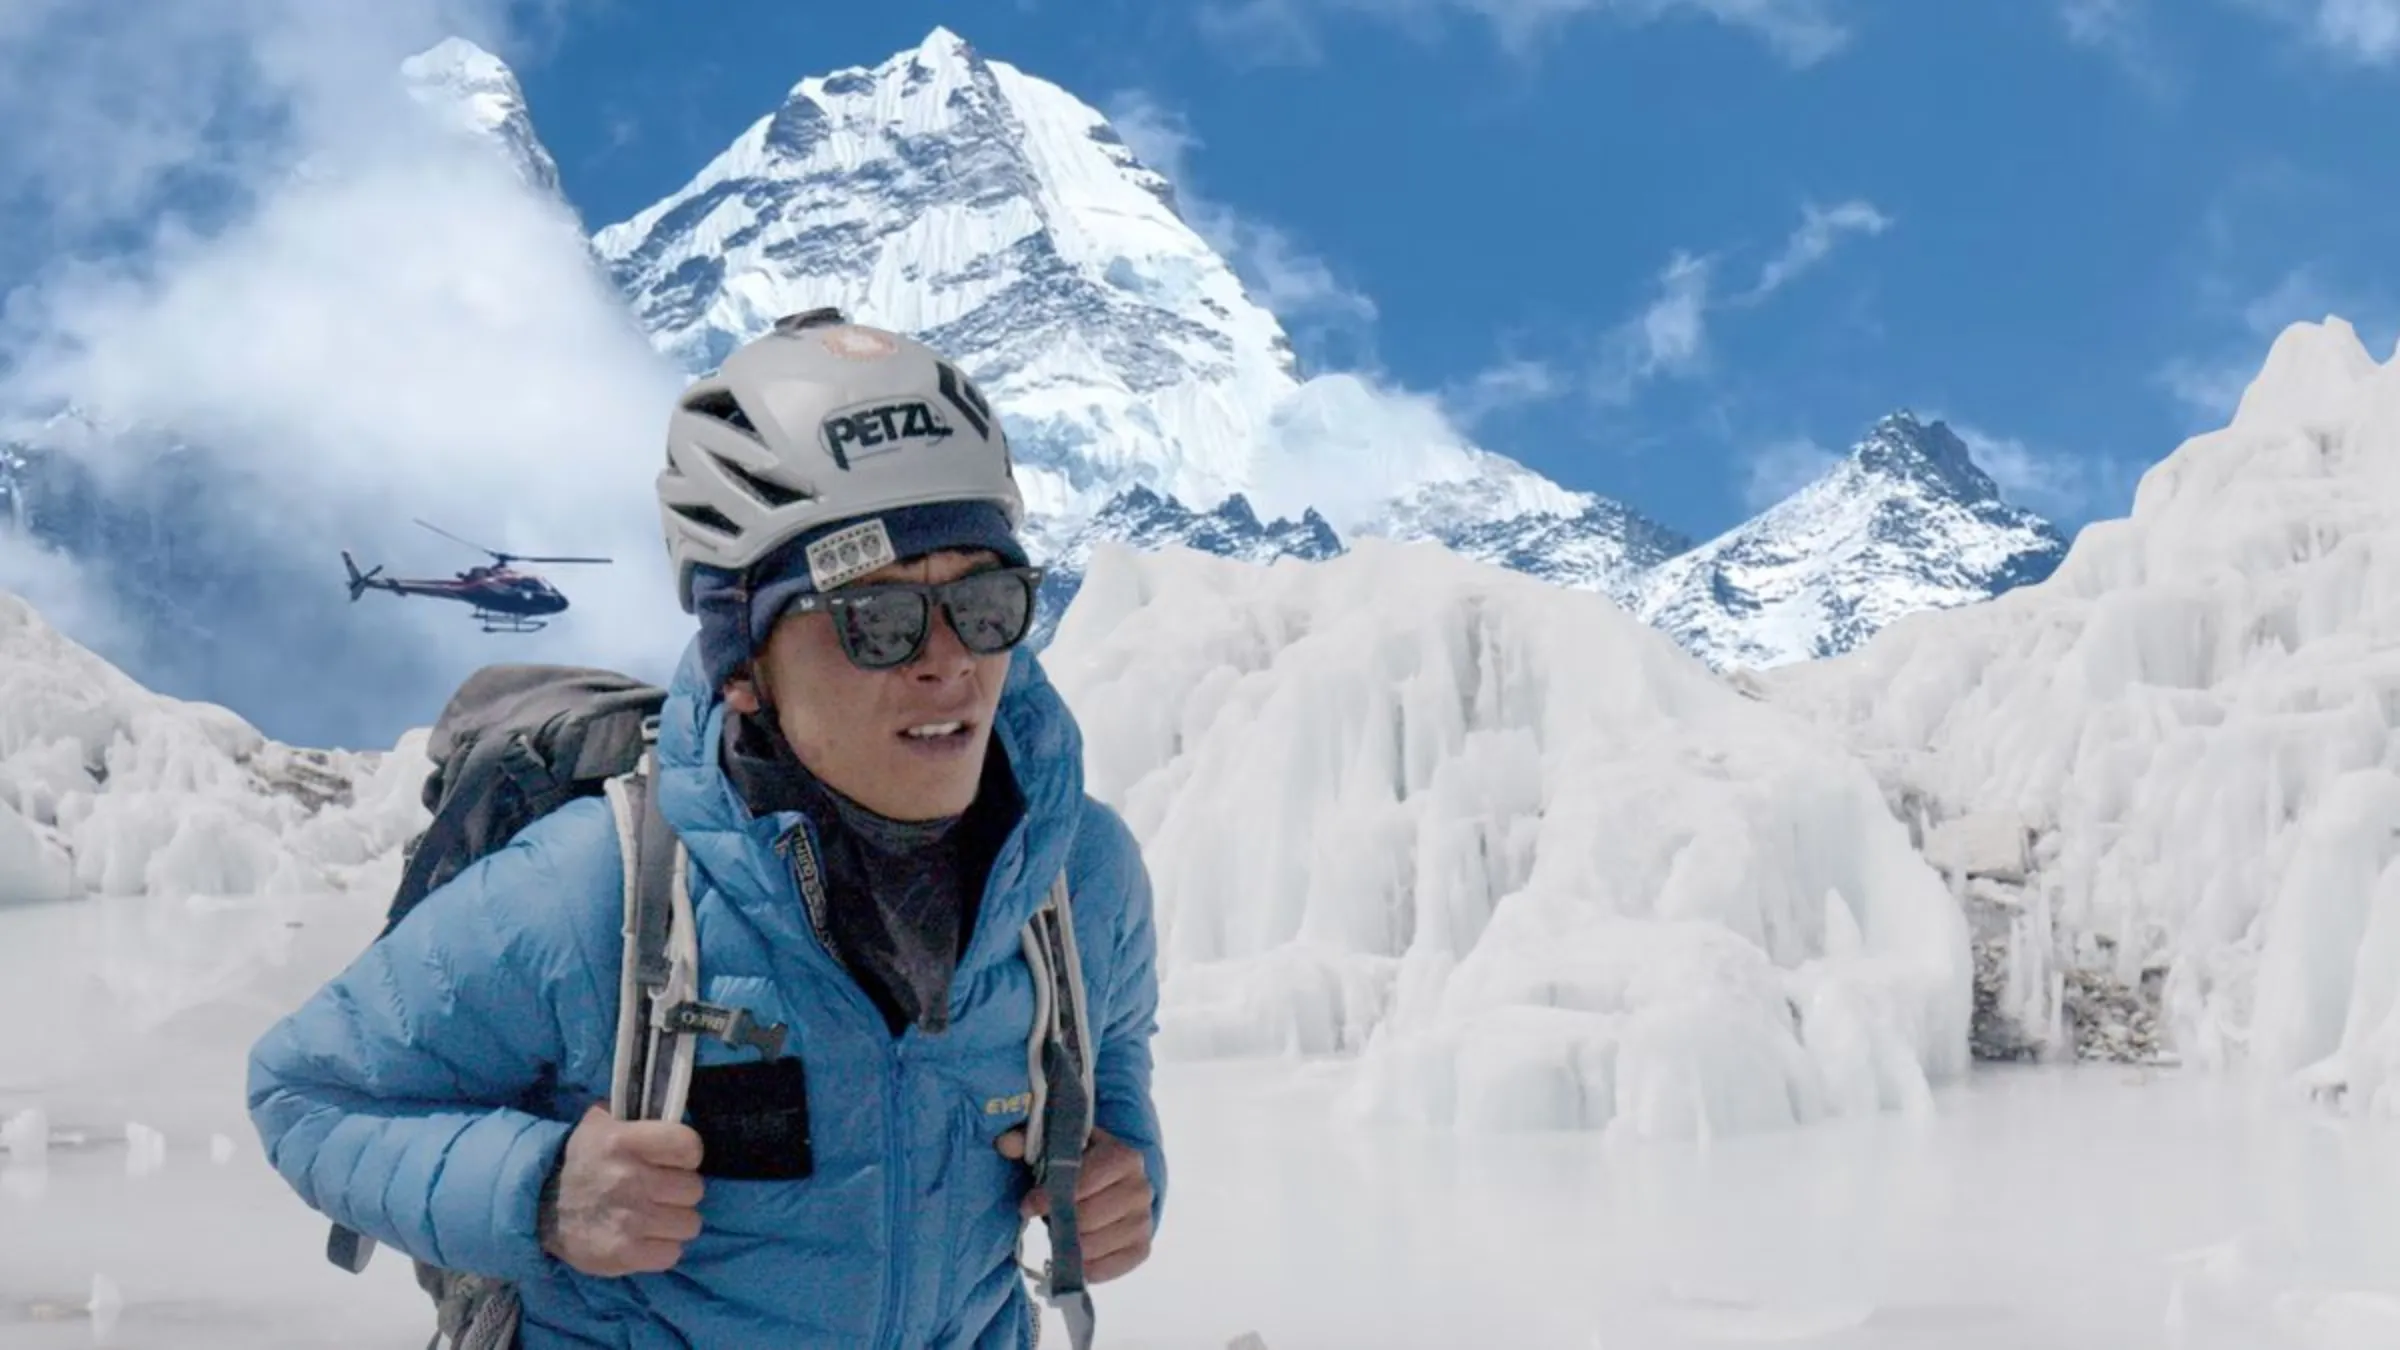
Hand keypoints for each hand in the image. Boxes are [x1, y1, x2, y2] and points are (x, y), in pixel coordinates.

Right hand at [539, 1103, 706, 1276]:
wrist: (539, 1207)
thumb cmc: (582, 1161)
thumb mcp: (600, 1124)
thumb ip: (636, 1114)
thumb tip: (670, 1109)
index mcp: (624, 1142)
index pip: (688, 1146)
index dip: (686, 1154)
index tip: (673, 1160)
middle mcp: (629, 1179)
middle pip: (693, 1189)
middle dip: (680, 1191)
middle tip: (659, 1191)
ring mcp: (628, 1220)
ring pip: (689, 1223)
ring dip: (674, 1221)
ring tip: (653, 1216)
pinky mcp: (624, 1254)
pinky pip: (672, 1253)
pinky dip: (662, 1249)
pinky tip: (645, 1238)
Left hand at [996, 1125, 1153, 1282]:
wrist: (1115, 1185)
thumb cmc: (1081, 1165)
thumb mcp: (1057, 1146)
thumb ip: (1028, 1141)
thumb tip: (1004, 1143)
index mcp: (1124, 1156)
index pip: (1085, 1182)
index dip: (1051, 1196)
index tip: (1029, 1204)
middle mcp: (1141, 1188)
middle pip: (1088, 1218)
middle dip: (1059, 1222)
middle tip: (1046, 1220)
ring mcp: (1144, 1221)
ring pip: (1094, 1246)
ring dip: (1069, 1244)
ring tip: (1061, 1232)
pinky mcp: (1142, 1248)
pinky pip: (1108, 1268)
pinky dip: (1084, 1266)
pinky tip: (1074, 1254)